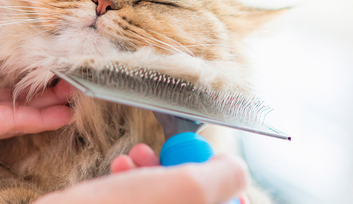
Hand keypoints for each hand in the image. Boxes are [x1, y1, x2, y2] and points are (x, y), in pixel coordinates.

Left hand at [0, 1, 72, 146]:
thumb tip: (29, 16)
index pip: (5, 69)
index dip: (33, 63)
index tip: (61, 55)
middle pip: (14, 92)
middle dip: (46, 85)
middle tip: (78, 76)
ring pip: (16, 109)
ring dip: (48, 103)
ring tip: (79, 92)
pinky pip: (8, 121)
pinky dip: (36, 118)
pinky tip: (63, 111)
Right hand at [111, 144, 249, 203]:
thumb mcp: (189, 188)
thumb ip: (225, 176)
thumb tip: (232, 167)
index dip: (226, 188)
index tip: (209, 166)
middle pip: (196, 202)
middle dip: (182, 170)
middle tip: (167, 153)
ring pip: (166, 199)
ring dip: (154, 170)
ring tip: (136, 155)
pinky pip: (140, 200)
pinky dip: (132, 180)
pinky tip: (120, 166)